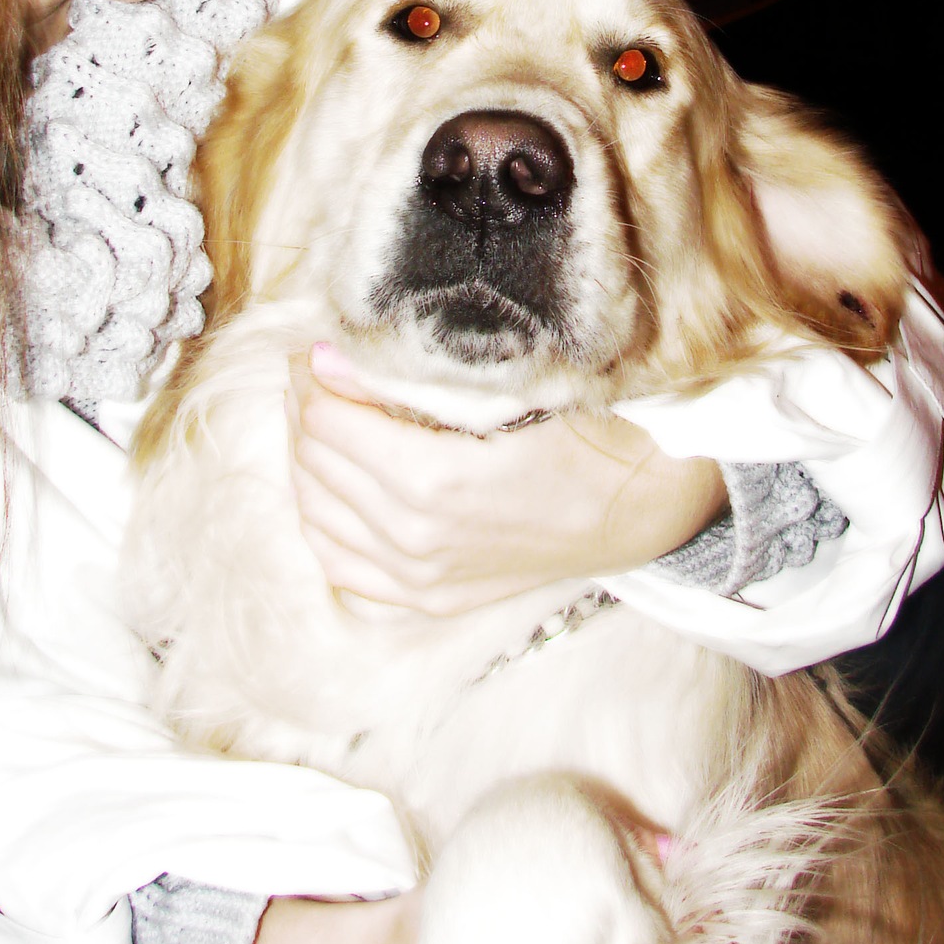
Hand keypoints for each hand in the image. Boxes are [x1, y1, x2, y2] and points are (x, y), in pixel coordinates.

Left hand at [287, 342, 727, 614]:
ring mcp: (419, 578)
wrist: (637, 511)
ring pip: (317, 512)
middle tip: (316, 370)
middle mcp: (416, 539)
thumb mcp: (505, 389)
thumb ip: (410, 377)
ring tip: (321, 415)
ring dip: (307, 458)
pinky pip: (340, 563)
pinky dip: (321, 518)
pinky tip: (328, 483)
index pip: (328, 421)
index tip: (317, 345)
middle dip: (306, 407)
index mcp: (434, 482)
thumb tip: (326, 357)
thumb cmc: (581, 433)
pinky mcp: (428, 599)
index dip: (313, 376)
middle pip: (316, 461)